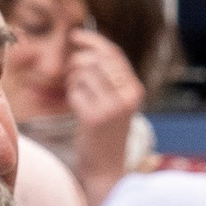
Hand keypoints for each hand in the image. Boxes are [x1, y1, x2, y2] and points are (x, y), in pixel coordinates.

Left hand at [64, 21, 146, 201]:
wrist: (106, 169)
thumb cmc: (106, 133)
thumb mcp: (115, 102)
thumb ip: (108, 76)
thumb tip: (87, 46)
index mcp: (134, 90)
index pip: (114, 53)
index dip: (92, 40)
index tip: (75, 35)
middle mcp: (127, 97)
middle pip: (96, 59)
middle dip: (77, 61)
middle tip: (71, 73)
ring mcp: (112, 108)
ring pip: (83, 72)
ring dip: (72, 79)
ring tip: (76, 93)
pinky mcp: (95, 118)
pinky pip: (75, 91)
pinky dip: (71, 96)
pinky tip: (77, 108)